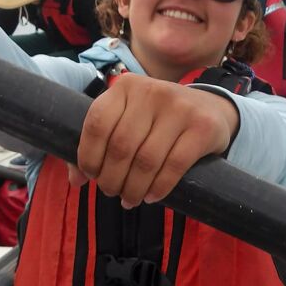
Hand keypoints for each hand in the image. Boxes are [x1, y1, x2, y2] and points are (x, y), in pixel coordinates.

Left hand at [67, 73, 239, 208]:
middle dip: (111, 178)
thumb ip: (98, 144)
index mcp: (125, 86)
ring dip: (133, 188)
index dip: (89, 156)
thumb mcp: (126, 120)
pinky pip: (174, 166)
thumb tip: (75, 180)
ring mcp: (179, 106)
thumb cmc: (157, 120)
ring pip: (146, 159)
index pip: (97, 123)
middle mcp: (151, 91)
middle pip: (121, 146)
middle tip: (112, 193)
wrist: (210, 108)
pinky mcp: (202, 126)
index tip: (92, 176)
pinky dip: (159, 188)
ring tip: (129, 199)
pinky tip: (152, 196)